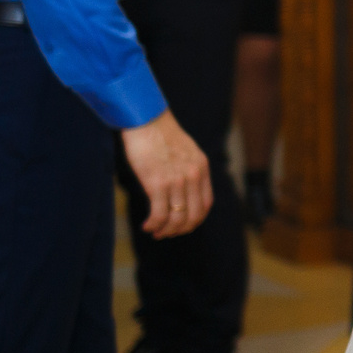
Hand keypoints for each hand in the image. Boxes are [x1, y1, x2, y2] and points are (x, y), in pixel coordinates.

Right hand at [121, 110, 210, 237]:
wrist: (146, 119)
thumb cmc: (160, 134)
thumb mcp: (186, 150)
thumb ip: (189, 168)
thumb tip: (183, 187)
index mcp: (202, 168)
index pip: (206, 204)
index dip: (195, 220)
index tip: (183, 225)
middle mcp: (193, 176)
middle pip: (194, 216)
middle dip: (181, 230)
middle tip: (167, 233)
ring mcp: (177, 180)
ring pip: (176, 218)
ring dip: (165, 230)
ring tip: (155, 231)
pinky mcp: (157, 183)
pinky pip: (159, 214)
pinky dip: (154, 224)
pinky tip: (147, 225)